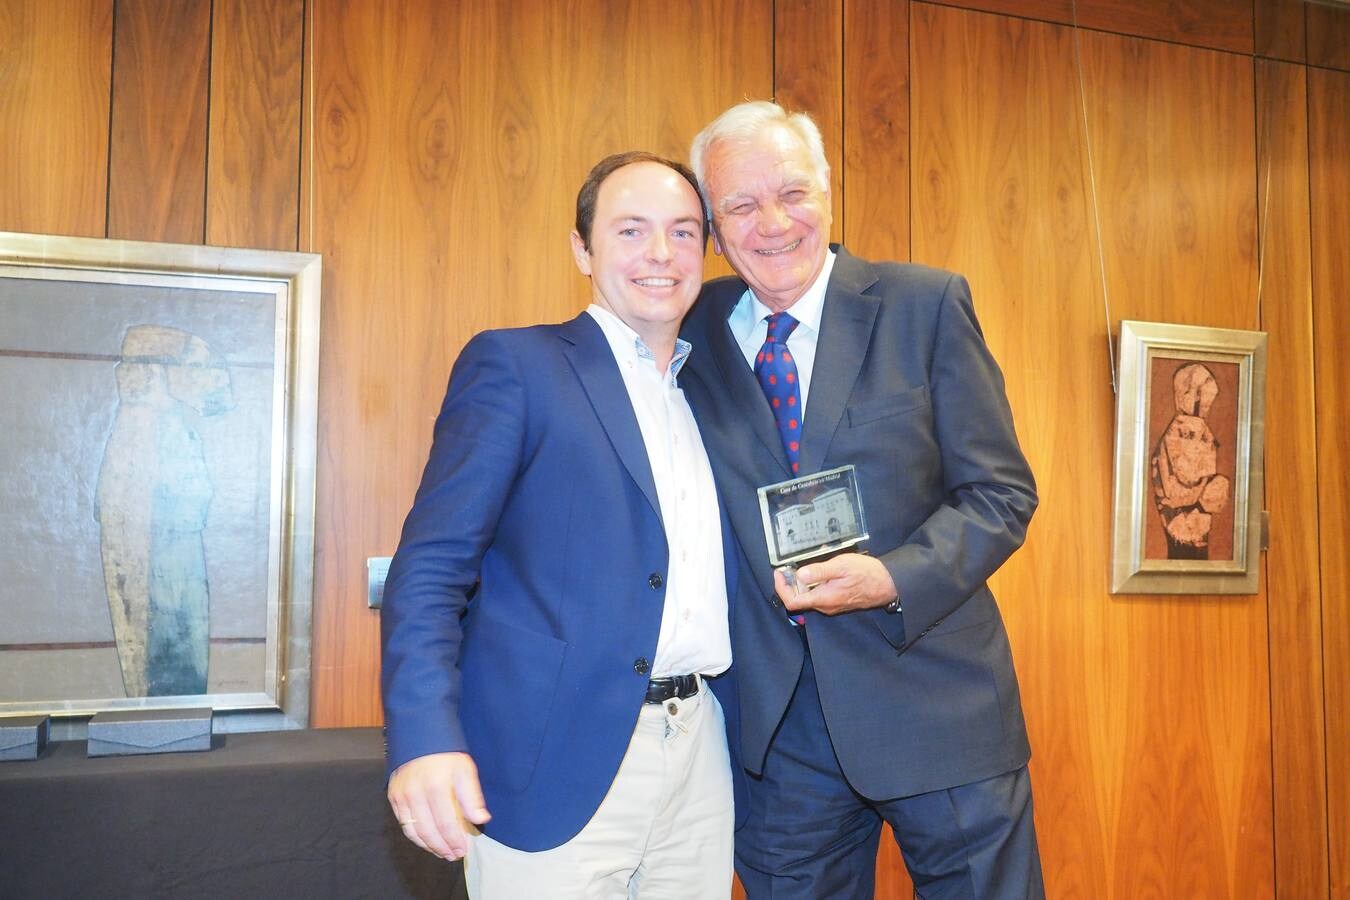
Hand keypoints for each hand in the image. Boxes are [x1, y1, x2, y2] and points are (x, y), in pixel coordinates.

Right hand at [387, 751, 490, 859]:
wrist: (419, 736)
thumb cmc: (445, 754)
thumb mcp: (464, 769)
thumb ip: (471, 796)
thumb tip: (481, 819)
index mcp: (436, 786)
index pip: (446, 823)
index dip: (455, 840)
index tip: (463, 849)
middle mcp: (416, 793)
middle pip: (429, 831)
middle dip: (443, 847)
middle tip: (453, 856)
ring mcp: (402, 796)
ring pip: (414, 831)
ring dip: (429, 846)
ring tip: (442, 853)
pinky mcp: (393, 797)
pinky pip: (404, 824)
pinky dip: (415, 837)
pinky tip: (427, 842)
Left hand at [776, 553, 898, 615]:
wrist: (889, 585)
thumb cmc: (867, 575)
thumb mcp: (842, 566)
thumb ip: (819, 571)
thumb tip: (799, 575)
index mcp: (823, 598)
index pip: (792, 602)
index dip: (781, 588)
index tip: (779, 574)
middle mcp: (825, 606)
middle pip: (799, 599)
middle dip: (790, 583)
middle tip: (788, 567)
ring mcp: (832, 605)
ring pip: (810, 596)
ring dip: (803, 582)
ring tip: (804, 564)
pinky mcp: (838, 601)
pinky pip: (820, 594)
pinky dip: (814, 583)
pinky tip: (820, 570)